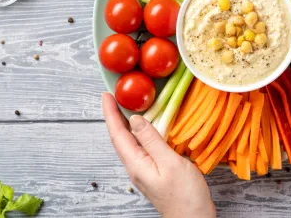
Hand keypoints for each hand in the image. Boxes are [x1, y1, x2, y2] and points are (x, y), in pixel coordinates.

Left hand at [102, 93, 215, 217]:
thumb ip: (152, 140)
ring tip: (127, 107)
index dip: (110, 113)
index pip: (118, 134)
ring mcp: (144, 170)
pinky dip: (141, 133)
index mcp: (136, 163)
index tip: (106, 95)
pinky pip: (142, 147)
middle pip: (120, 137)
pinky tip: (148, 129)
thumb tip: (135, 120)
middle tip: (115, 97)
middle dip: (115, 116)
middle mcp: (136, 166)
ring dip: (126, 124)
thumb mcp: (170, 163)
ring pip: (131, 142)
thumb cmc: (184, 195)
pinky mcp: (154, 172)